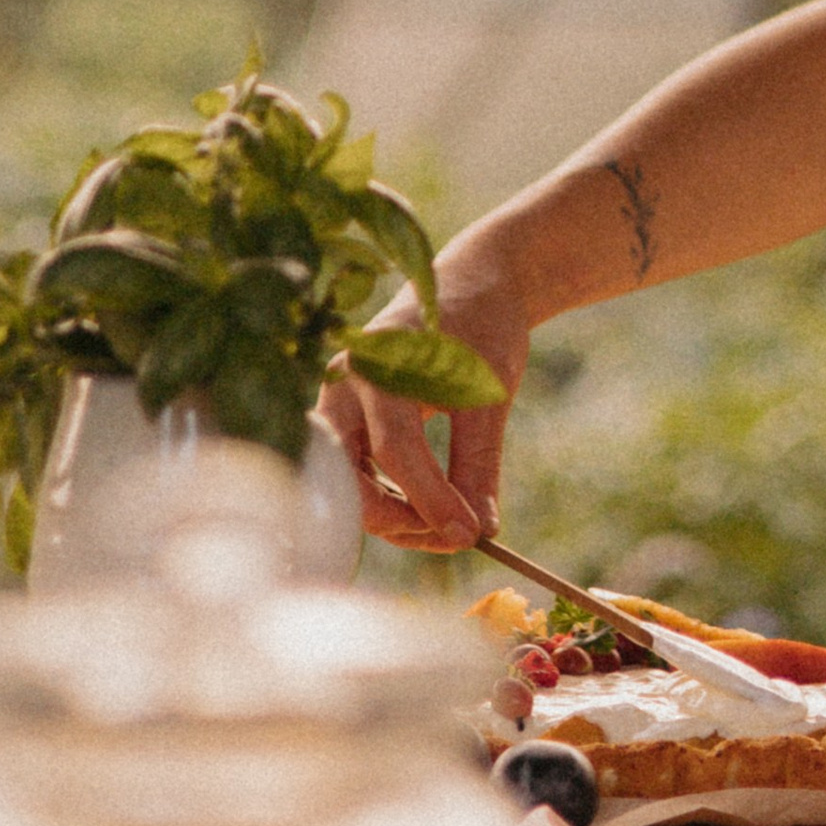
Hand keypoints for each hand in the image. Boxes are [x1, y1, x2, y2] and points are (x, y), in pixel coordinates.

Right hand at [318, 243, 528, 550]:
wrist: (469, 287)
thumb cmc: (483, 331)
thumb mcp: (488, 394)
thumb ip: (479, 462)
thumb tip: (483, 532)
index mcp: (380, 362)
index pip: (395, 448)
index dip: (431, 499)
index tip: (470, 533)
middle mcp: (344, 385)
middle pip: (349, 475)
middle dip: (400, 519)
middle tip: (456, 538)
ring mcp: (337, 404)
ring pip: (348, 484)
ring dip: (395, 518)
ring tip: (452, 528)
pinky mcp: (345, 422)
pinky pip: (355, 476)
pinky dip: (389, 502)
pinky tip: (429, 512)